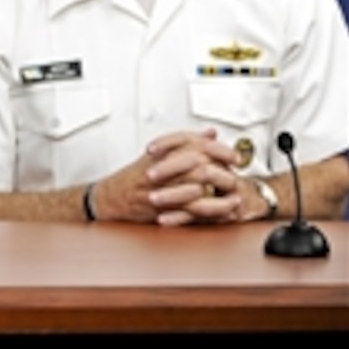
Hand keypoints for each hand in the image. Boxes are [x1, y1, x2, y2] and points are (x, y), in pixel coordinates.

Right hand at [93, 129, 242, 224]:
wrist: (111, 198)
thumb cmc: (133, 177)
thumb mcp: (158, 154)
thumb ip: (187, 142)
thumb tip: (210, 133)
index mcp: (163, 153)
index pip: (196, 145)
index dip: (219, 151)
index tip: (235, 157)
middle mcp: (162, 169)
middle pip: (200, 166)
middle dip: (223, 173)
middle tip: (237, 177)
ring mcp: (161, 189)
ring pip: (197, 190)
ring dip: (220, 196)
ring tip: (235, 199)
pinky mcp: (161, 208)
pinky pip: (190, 212)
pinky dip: (209, 214)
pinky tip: (223, 215)